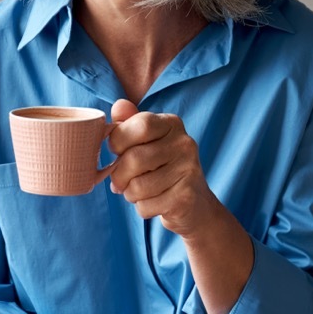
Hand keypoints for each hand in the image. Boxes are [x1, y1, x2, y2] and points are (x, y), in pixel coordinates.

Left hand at [107, 98, 223, 237]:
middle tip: (121, 181)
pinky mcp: (186, 197)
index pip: (139, 125)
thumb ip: (130, 123)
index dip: (118, 141)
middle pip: (134, 159)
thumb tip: (119, 105)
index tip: (117, 151)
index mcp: (172, 124)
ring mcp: (188, 170)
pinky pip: (146, 206)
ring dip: (130, 194)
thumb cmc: (161, 168)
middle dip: (118, 176)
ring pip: (137, 186)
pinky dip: (142, 208)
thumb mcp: (146, 142)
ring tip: (138, 191)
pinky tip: (154, 202)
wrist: (194, 205)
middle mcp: (185, 143)